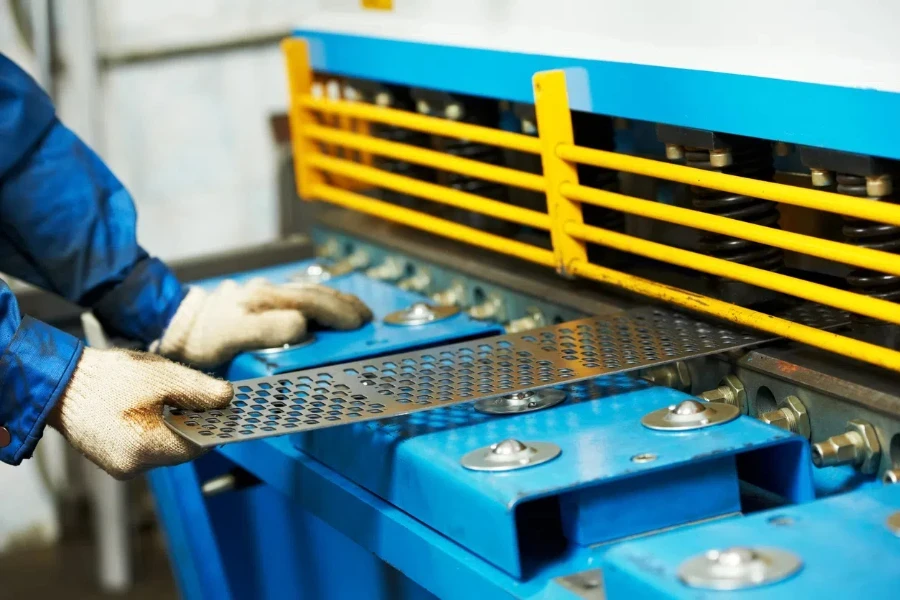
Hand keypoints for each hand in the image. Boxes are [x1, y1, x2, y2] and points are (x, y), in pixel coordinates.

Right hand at [49, 348, 232, 478]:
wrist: (61, 383)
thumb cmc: (110, 378)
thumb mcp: (165, 377)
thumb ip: (201, 391)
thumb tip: (229, 399)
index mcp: (147, 449)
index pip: (198, 446)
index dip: (213, 426)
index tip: (224, 409)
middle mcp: (133, 466)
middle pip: (181, 450)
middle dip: (192, 424)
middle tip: (197, 397)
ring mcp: (120, 466)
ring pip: (164, 449)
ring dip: (172, 427)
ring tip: (167, 399)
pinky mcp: (111, 460)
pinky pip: (145, 448)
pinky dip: (153, 430)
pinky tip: (148, 408)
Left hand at [154, 279, 372, 367]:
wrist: (172, 328)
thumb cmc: (200, 340)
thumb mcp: (230, 338)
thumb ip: (266, 329)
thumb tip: (303, 327)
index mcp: (265, 301)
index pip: (312, 305)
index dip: (338, 315)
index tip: (359, 326)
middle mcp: (267, 293)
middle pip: (315, 295)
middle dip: (345, 306)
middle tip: (368, 320)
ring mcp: (264, 294)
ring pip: (309, 292)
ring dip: (336, 301)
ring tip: (357, 313)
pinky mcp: (261, 298)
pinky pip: (299, 295)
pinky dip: (321, 300)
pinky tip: (328, 309)